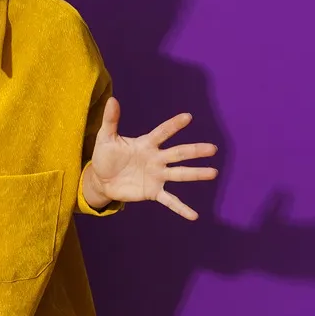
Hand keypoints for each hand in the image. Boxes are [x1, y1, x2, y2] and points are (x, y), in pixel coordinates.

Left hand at [87, 97, 218, 219]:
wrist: (101, 180)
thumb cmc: (105, 156)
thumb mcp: (106, 138)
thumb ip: (111, 120)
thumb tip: (112, 99)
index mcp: (146, 144)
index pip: (162, 132)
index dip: (173, 125)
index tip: (188, 117)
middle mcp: (156, 159)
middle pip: (178, 153)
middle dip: (195, 151)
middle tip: (213, 148)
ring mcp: (157, 176)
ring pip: (180, 174)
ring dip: (196, 174)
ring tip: (213, 173)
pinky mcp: (153, 192)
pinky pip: (170, 201)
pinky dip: (181, 208)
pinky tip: (194, 216)